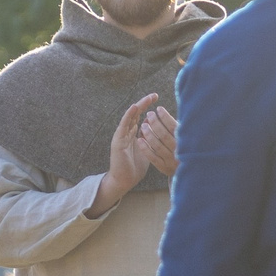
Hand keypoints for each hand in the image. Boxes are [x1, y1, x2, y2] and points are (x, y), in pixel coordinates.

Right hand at [89, 95, 164, 217]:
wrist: (125, 180)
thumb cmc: (135, 167)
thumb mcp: (147, 149)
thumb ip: (150, 138)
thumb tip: (156, 126)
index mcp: (133, 134)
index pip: (141, 116)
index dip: (148, 107)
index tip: (158, 99)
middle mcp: (126, 132)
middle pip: (135, 114)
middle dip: (144, 103)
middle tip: (154, 95)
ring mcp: (121, 135)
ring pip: (129, 117)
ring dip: (138, 107)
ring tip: (146, 99)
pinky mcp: (118, 140)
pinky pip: (123, 125)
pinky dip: (128, 116)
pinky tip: (134, 108)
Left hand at [138, 105, 178, 178]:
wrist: (188, 172)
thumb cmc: (184, 148)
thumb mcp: (185, 138)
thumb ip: (178, 127)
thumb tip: (167, 110)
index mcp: (185, 142)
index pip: (174, 127)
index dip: (165, 117)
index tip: (158, 109)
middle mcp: (179, 151)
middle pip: (164, 135)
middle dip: (155, 123)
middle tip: (149, 114)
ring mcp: (171, 160)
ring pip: (158, 146)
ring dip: (149, 134)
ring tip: (143, 125)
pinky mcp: (164, 167)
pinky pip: (153, 157)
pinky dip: (145, 148)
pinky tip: (139, 140)